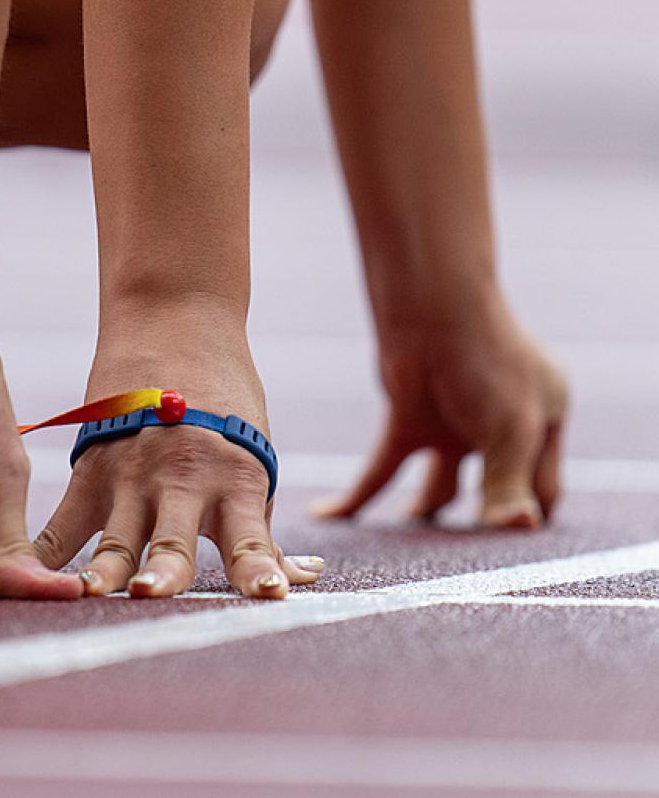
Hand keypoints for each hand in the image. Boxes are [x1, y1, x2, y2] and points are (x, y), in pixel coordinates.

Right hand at [32, 332, 322, 597]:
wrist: (175, 322)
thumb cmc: (224, 403)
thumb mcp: (253, 459)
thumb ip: (261, 528)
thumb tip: (299, 579)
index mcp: (235, 482)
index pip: (251, 539)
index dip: (258, 570)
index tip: (269, 596)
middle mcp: (183, 483)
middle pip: (172, 542)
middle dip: (162, 572)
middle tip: (150, 593)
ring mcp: (132, 477)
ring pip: (114, 537)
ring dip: (102, 569)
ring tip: (86, 593)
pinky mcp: (91, 469)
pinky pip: (64, 524)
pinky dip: (46, 557)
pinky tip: (27, 584)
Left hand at [312, 299, 567, 527]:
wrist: (432, 309)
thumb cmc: (487, 360)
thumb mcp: (509, 428)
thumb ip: (508, 481)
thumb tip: (520, 528)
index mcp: (543, 423)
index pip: (542, 489)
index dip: (527, 518)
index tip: (510, 551)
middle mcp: (499, 427)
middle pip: (492, 492)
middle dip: (478, 524)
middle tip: (463, 561)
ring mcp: (451, 425)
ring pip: (436, 488)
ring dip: (422, 514)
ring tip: (409, 548)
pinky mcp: (406, 422)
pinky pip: (380, 470)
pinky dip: (356, 496)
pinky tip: (328, 516)